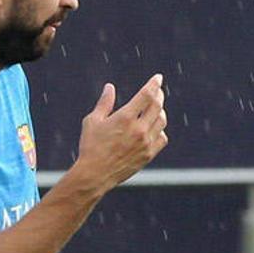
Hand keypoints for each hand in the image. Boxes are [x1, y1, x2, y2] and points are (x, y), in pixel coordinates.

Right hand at [75, 74, 167, 189]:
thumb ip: (104, 103)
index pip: (146, 95)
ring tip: (156, 108)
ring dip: (160, 111)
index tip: (158, 78)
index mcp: (125, 117)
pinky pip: (162, 138)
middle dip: (159, 95)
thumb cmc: (90, 146)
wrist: (95, 174)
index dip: (154, 84)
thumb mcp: (93, 121)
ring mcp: (145, 143)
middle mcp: (138, 129)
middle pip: (157, 106)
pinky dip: (161, 130)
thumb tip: (110, 87)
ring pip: (162, 121)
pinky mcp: (148, 155)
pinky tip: (154, 128)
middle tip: (158, 91)